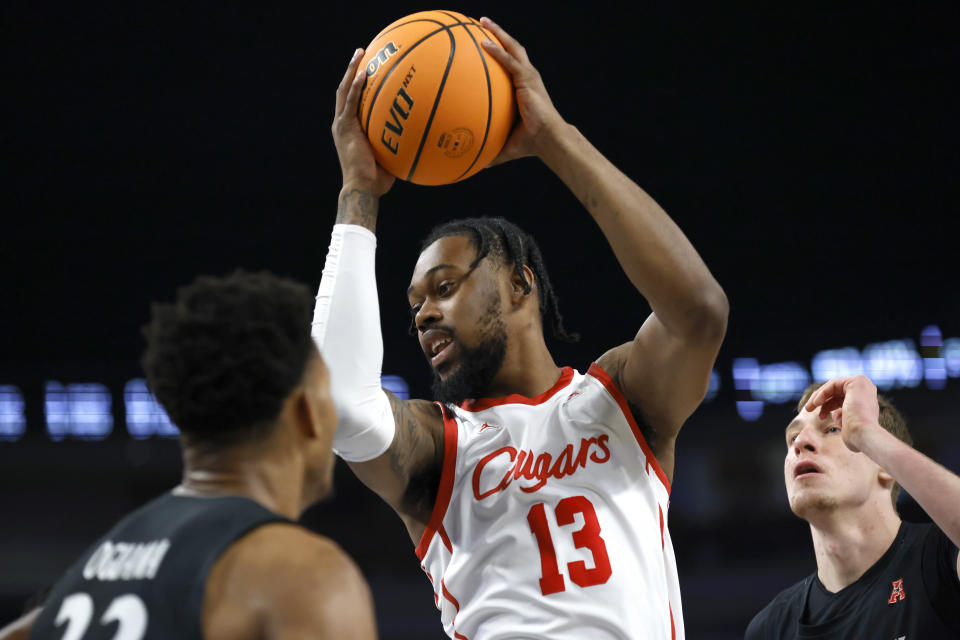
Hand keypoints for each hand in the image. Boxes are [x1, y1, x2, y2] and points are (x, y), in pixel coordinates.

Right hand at [332, 48, 394, 196]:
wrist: (363, 188)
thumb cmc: (377, 181)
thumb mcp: (389, 157)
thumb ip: (399, 144)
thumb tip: (420, 139)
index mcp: (349, 129)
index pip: (351, 101)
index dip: (357, 84)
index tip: (367, 69)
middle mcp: (342, 123)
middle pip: (345, 89)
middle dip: (353, 69)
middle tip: (361, 53)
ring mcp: (342, 124)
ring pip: (344, 90)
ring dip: (352, 70)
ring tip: (360, 53)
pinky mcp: (345, 127)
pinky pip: (351, 102)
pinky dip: (357, 87)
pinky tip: (365, 73)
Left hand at [479, 17, 566, 165]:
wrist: (547, 140)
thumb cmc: (530, 144)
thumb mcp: (506, 144)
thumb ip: (490, 149)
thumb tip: (475, 164)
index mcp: (524, 88)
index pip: (511, 64)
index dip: (499, 51)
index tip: (484, 43)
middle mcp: (527, 77)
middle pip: (512, 48)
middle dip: (498, 34)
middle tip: (481, 23)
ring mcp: (528, 76)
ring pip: (512, 47)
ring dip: (497, 33)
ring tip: (482, 22)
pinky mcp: (527, 79)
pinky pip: (509, 61)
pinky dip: (497, 50)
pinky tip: (483, 42)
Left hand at [804, 375, 881, 452]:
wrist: (863, 435)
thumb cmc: (856, 436)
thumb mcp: (846, 426)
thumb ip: (842, 418)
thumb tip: (835, 414)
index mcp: (867, 402)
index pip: (843, 399)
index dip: (829, 406)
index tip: (820, 416)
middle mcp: (867, 391)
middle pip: (838, 392)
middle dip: (822, 401)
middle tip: (808, 409)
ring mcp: (864, 385)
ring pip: (834, 387)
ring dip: (818, 397)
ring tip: (808, 408)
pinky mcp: (857, 381)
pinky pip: (833, 384)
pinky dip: (822, 393)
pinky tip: (816, 403)